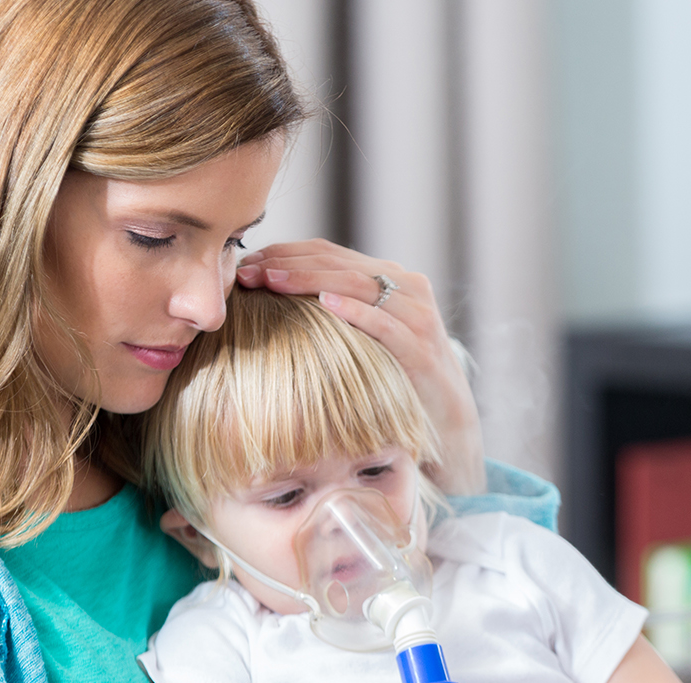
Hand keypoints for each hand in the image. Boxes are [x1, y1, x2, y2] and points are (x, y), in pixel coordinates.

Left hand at [237, 239, 485, 494]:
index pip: (327, 252)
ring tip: (272, 281)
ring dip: (310, 280)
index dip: (283, 253)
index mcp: (388, 277)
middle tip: (247, 272)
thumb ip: (330, 310)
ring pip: (358, 285)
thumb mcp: (361, 336)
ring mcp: (417, 314)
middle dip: (288, 264)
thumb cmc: (392, 377)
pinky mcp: (423, 347)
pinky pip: (385, 323)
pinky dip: (356, 311)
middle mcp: (406, 286)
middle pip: (338, 264)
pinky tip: (325, 305)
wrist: (446, 421)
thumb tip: (268, 297)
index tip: (244, 263)